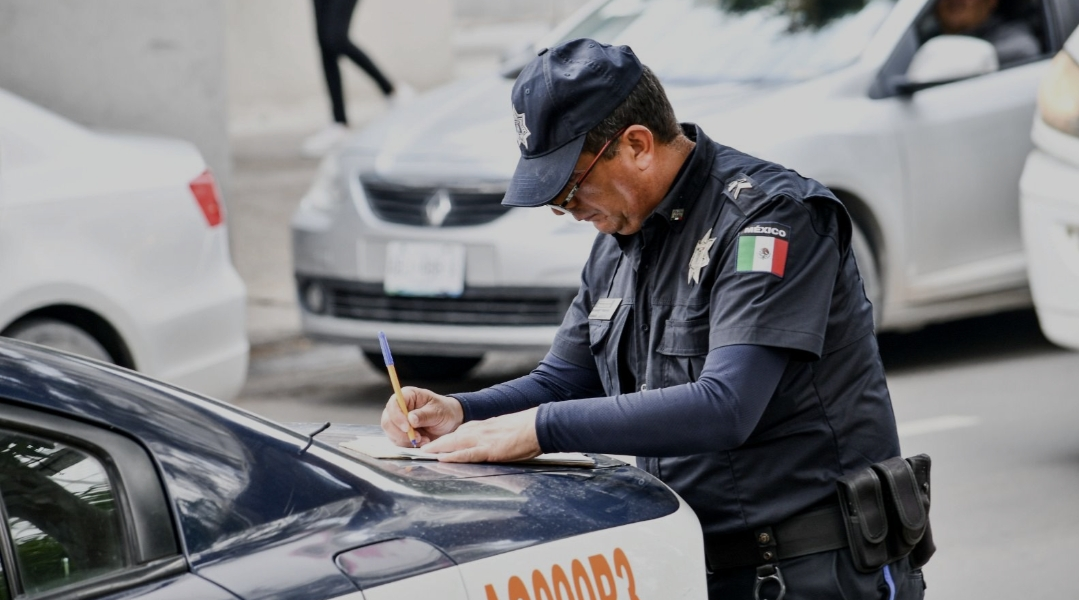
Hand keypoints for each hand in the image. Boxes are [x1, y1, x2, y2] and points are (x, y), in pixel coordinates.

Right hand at [380, 387, 463, 446]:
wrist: (449, 422)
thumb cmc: (444, 411)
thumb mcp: (438, 412)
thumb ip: (424, 415)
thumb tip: (410, 419)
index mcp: (408, 395)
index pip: (393, 404)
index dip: (397, 416)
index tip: (407, 427)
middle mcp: (399, 407)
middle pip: (388, 421)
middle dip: (400, 432)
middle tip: (417, 437)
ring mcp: (397, 421)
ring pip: (391, 433)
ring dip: (406, 440)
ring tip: (424, 439)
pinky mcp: (399, 433)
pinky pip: (397, 441)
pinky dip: (408, 444)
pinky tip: (422, 441)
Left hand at [421, 407, 540, 462]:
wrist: (538, 426)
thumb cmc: (525, 430)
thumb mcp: (503, 431)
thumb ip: (490, 437)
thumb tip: (485, 445)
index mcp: (482, 427)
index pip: (457, 433)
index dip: (442, 440)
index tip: (431, 445)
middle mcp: (479, 430)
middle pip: (451, 437)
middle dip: (434, 444)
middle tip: (419, 450)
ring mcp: (484, 439)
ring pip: (454, 444)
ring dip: (437, 449)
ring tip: (423, 454)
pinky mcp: (491, 449)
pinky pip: (468, 453)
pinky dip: (453, 456)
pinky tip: (442, 458)